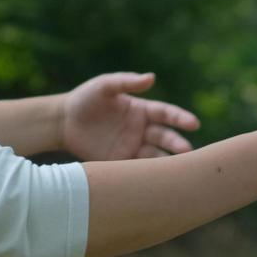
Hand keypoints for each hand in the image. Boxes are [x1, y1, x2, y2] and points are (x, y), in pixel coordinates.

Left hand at [61, 72, 200, 161]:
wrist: (62, 121)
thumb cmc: (85, 98)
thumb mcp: (104, 86)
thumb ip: (126, 82)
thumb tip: (152, 77)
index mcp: (141, 110)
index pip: (166, 114)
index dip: (180, 118)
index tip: (193, 123)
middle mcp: (141, 130)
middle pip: (165, 137)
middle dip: (177, 143)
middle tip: (187, 150)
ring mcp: (132, 147)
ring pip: (155, 156)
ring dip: (167, 162)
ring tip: (177, 169)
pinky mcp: (120, 163)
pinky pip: (137, 169)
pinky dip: (147, 174)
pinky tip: (156, 179)